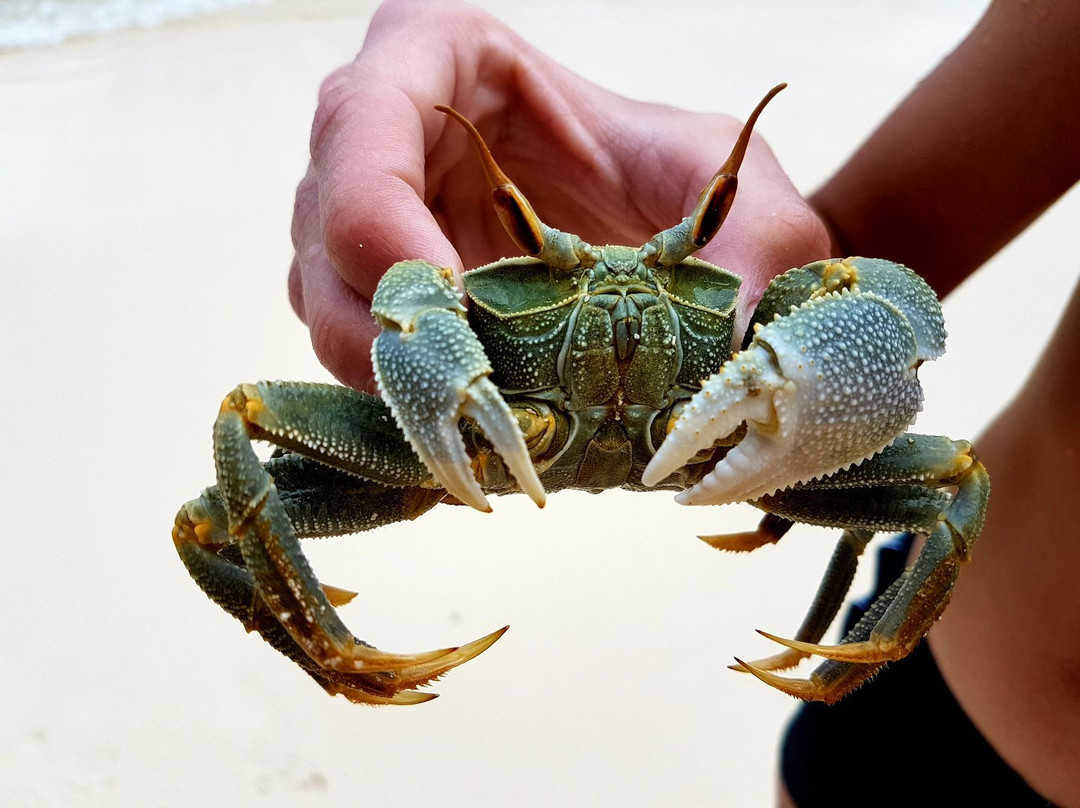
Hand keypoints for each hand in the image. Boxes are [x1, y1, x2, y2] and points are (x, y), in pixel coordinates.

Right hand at [289, 0, 829, 390]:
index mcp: (435, 56)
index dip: (385, 218)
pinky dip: (410, 398)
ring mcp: (362, 214)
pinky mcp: (375, 289)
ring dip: (399, 375)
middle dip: (392, 326)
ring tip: (488, 418)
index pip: (361, 122)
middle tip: (472, 392)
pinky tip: (475, 423)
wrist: (659, 223)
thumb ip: (747, 247)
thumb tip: (739, 351)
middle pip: (327, 229)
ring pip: (327, 300)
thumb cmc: (676, 175)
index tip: (457, 298)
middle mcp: (374, 133)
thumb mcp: (721, 183)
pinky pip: (356, 348)